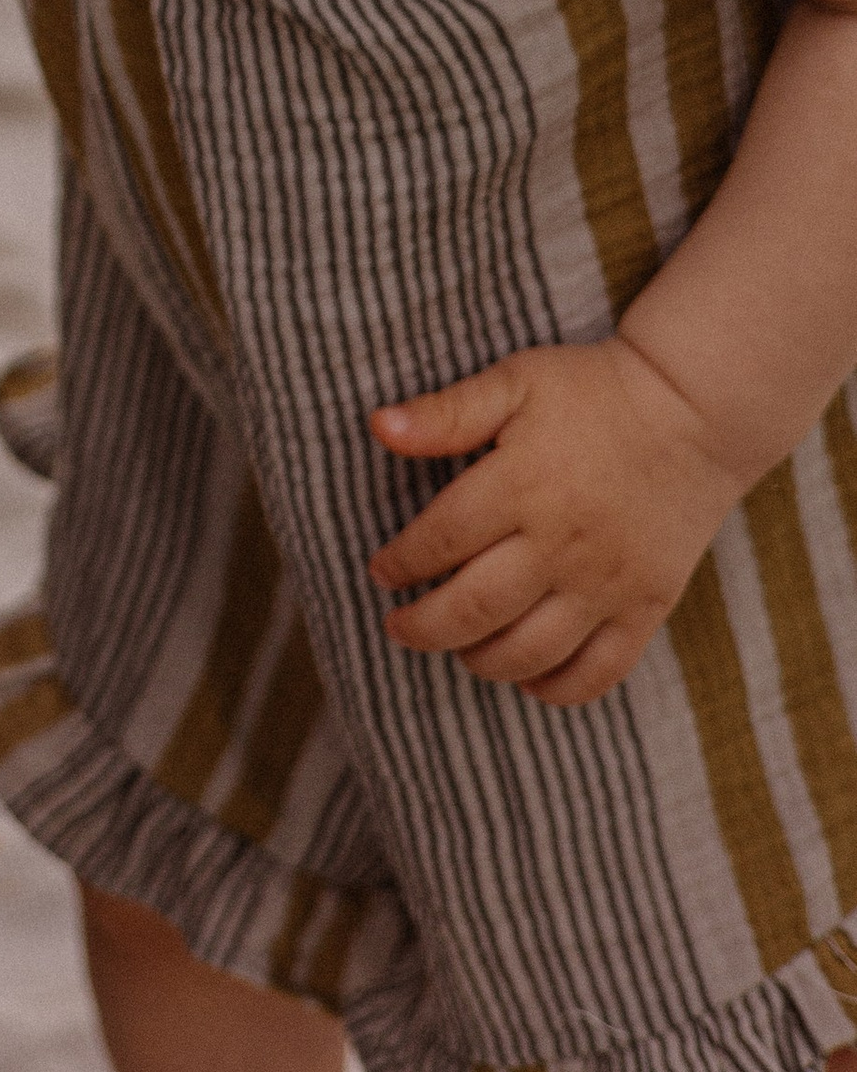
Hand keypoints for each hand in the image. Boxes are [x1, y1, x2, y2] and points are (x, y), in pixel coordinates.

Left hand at [368, 336, 748, 707]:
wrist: (692, 412)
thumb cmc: (591, 392)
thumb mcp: (514, 382)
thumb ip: (447, 412)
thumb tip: (378, 427)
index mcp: (520, 484)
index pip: (441, 541)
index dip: (401, 562)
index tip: (381, 572)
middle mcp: (561, 542)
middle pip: (476, 607)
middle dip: (425, 626)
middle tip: (398, 628)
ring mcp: (607, 582)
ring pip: (530, 650)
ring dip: (481, 659)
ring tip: (458, 648)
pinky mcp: (646, 607)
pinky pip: (598, 671)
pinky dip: (557, 689)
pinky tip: (528, 678)